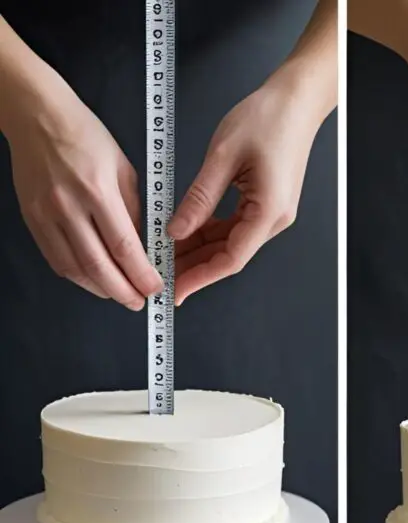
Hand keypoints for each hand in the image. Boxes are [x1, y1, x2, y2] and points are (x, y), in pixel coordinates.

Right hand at [6, 74, 161, 306]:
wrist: (36, 114)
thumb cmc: (83, 134)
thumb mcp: (123, 168)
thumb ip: (134, 210)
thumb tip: (141, 247)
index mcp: (97, 189)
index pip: (123, 246)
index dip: (140, 274)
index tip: (154, 287)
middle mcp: (68, 205)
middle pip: (98, 266)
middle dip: (122, 292)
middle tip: (138, 302)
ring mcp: (46, 214)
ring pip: (74, 269)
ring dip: (99, 288)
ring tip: (118, 293)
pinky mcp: (32, 219)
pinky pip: (56, 259)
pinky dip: (77, 276)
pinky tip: (93, 279)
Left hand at [168, 70, 321, 304]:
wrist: (296, 100)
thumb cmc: (268, 118)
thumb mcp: (223, 155)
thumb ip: (199, 198)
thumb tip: (176, 230)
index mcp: (268, 211)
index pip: (231, 258)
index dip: (201, 277)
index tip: (177, 291)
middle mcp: (273, 219)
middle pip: (229, 255)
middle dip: (195, 268)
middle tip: (163, 277)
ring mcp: (270, 213)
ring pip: (229, 243)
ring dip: (199, 251)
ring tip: (168, 255)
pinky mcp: (264, 204)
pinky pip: (233, 227)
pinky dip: (209, 233)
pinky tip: (187, 233)